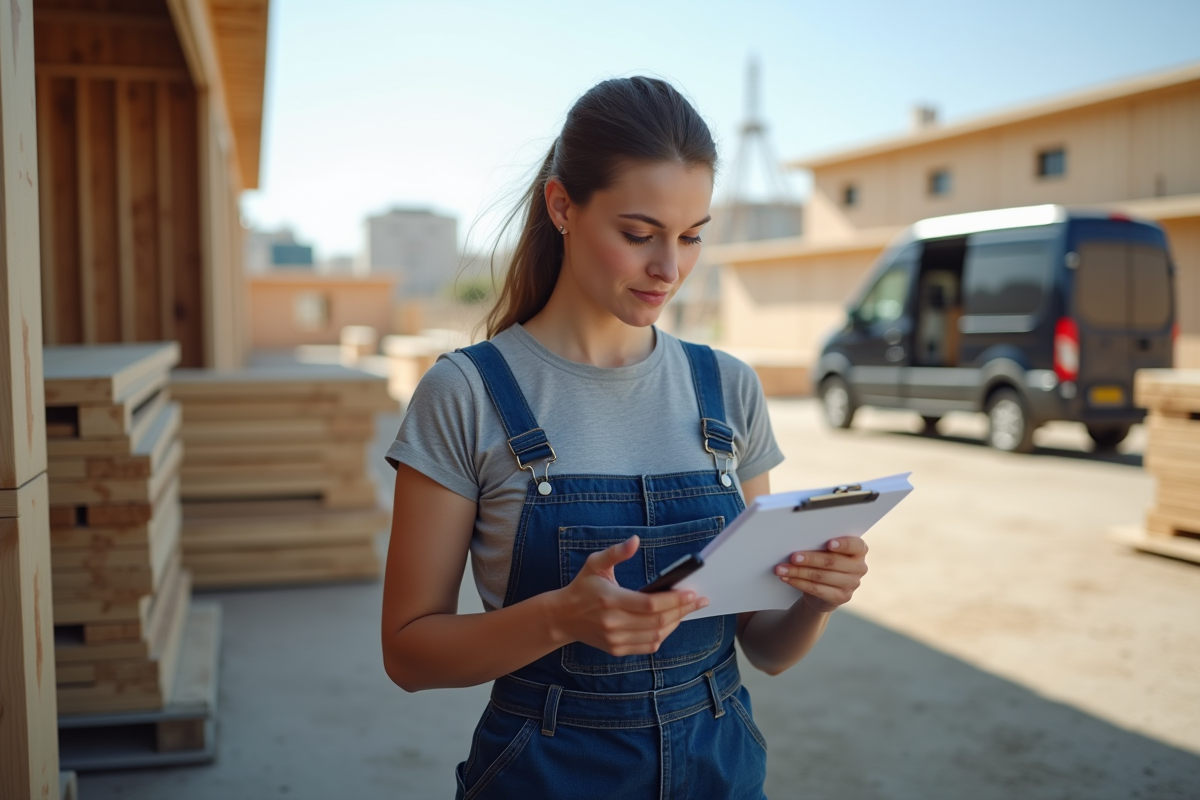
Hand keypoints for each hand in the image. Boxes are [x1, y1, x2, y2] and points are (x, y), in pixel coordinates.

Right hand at [550, 535, 708, 656]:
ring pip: (656, 636)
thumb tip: (635, 541)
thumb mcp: (594, 564)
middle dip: (682, 610)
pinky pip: (648, 645)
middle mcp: (613, 623)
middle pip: (658, 621)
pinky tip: (671, 622)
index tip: (692, 592)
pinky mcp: (617, 649)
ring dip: (675, 623)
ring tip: (687, 609)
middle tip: (699, 600)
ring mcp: (615, 639)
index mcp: (610, 599)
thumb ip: (616, 552)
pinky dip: (663, 635)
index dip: (674, 599)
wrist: (563, 617)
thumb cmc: (582, 587)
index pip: (649, 604)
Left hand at [774, 536, 868, 613]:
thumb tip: (799, 540)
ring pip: (821, 576)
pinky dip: (798, 583)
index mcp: (859, 550)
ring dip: (798, 572)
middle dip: (810, 559)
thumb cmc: (823, 563)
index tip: (829, 543)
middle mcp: (859, 567)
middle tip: (792, 557)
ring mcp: (852, 584)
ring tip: (781, 568)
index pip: (856, 545)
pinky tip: (787, 578)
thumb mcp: (826, 551)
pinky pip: (816, 589)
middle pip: (832, 562)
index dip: (843, 544)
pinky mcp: (841, 597)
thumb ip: (820, 544)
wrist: (823, 590)